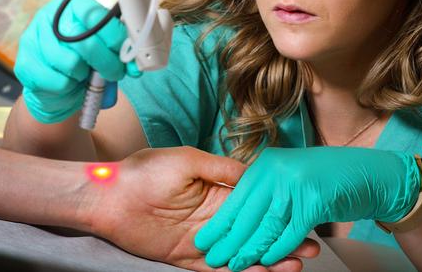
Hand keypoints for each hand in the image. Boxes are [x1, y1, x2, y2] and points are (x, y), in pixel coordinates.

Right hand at [14, 0, 126, 122]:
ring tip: (84, 75)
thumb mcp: (103, 51)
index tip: (126, 52)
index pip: (95, 14)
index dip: (114, 35)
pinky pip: (58, 80)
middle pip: (85, 39)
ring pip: (71, 62)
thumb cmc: (82, 63)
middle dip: (107, 61)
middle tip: (115, 73)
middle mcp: (48, 17)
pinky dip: (70, 87)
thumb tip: (136, 65)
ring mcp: (32, 39)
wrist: (54, 89)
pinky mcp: (25, 64)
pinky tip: (68, 83)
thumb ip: (118, 53)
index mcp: (70, 5)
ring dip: (85, 75)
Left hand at [79, 146, 319, 270]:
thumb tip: (252, 174)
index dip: (280, 213)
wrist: (110, 195)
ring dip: (270, 260)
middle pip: (256, 232)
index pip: (256, 206)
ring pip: (243, 253)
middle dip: (284, 240)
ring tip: (296, 264)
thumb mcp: (188, 161)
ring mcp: (203, 239)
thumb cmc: (146, 171)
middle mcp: (215, 217)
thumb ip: (221, 169)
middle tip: (311, 247)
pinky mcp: (186, 258)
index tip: (305, 216)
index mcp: (218, 192)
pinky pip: (218, 270)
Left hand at [194, 147, 420, 270]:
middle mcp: (277, 170)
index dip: (221, 222)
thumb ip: (264, 187)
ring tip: (235, 265)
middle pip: (247, 213)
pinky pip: (291, 231)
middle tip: (213, 258)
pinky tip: (267, 261)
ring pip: (267, 225)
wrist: (371, 172)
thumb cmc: (328, 177)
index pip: (237, 198)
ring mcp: (296, 183)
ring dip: (250, 249)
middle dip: (229, 240)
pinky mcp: (314, 199)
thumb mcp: (288, 173)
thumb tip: (237, 212)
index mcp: (266, 164)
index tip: (204, 240)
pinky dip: (278, 248)